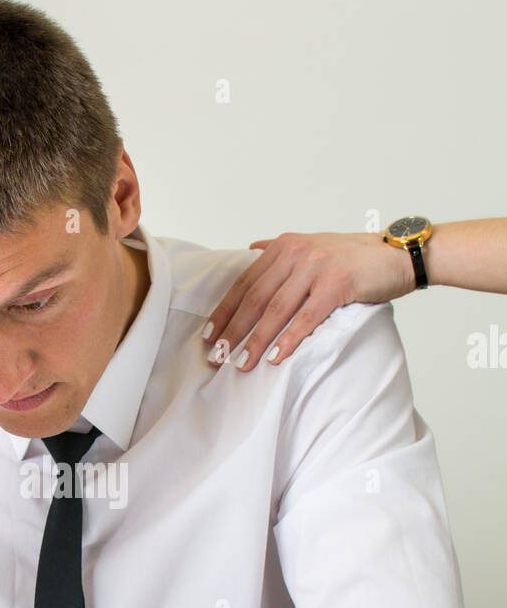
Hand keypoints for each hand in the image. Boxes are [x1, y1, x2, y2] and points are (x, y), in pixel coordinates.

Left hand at [202, 231, 415, 371]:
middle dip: (232, 330)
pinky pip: (306, 317)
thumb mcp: (313, 244)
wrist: (399, 254)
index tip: (208, 335)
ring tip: (241, 363)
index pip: (245, 282)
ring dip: (256, 340)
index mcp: (285, 245)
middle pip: (255, 298)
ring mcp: (316, 267)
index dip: (224, 310)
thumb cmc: (356, 257)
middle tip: (216, 356)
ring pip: (276, 310)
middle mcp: (297, 253)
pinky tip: (276, 357)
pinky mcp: (337, 283)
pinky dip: (289, 339)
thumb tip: (251, 249)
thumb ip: (282, 251)